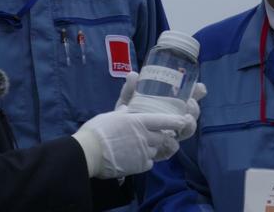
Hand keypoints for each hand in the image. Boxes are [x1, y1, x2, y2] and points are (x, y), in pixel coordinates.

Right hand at [72, 110, 190, 178]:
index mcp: (137, 121)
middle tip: (151, 136)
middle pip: (162, 137)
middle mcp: (144, 136)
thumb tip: (125, 109)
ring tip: (137, 147)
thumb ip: (122, 113)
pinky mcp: (141, 165)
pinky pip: (150, 162)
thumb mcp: (110, 116)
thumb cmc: (97, 131)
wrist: (89, 153)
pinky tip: (134, 157)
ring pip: (156, 150)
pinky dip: (145, 159)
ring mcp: (144, 152)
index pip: (162, 120)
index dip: (175, 120)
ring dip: (151, 148)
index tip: (184, 120)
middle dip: (159, 136)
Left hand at [115, 72, 204, 143]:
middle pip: (191, 115)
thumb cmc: (127, 115)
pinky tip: (169, 140)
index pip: (187, 99)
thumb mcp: (128, 100)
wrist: (115, 137)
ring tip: (185, 119)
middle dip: (195, 110)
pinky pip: (171, 149)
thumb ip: (130, 89)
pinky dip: (172, 145)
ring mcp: (169, 135)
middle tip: (190, 103)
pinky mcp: (161, 150)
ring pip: (186, 131)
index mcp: (168, 106)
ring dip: (189, 125)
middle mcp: (172, 121)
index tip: (200, 88)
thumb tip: (133, 74)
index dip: (197, 93)